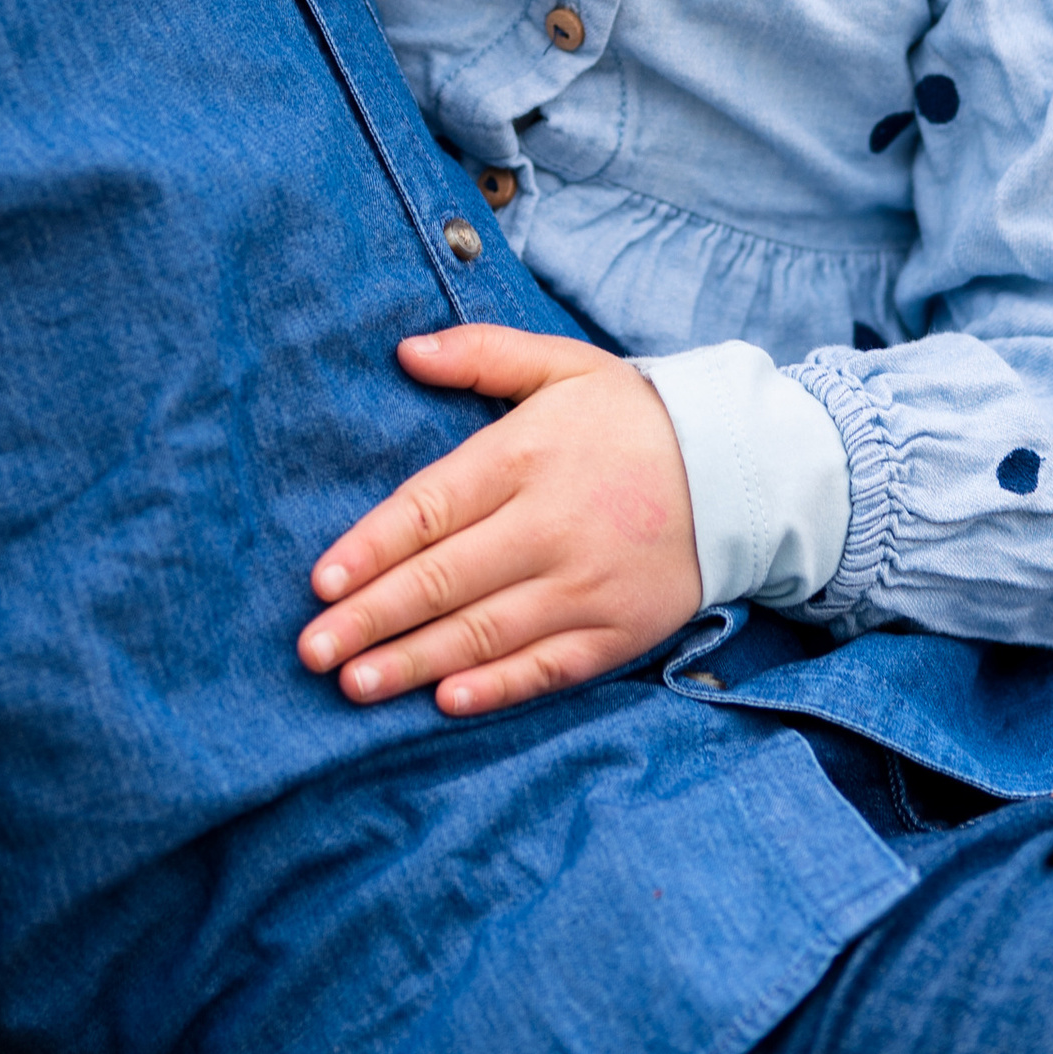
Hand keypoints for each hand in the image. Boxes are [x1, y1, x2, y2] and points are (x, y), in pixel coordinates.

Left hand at [298, 324, 702, 716]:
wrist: (742, 469)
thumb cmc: (631, 415)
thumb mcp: (562, 364)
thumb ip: (481, 355)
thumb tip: (403, 351)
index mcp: (526, 456)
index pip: (430, 508)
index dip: (371, 548)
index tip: (319, 583)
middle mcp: (550, 525)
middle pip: (444, 579)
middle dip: (371, 618)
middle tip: (310, 651)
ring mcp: (586, 585)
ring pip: (486, 632)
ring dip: (415, 662)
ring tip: (355, 685)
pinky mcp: (619, 629)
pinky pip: (548, 666)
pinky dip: (497, 687)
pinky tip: (446, 701)